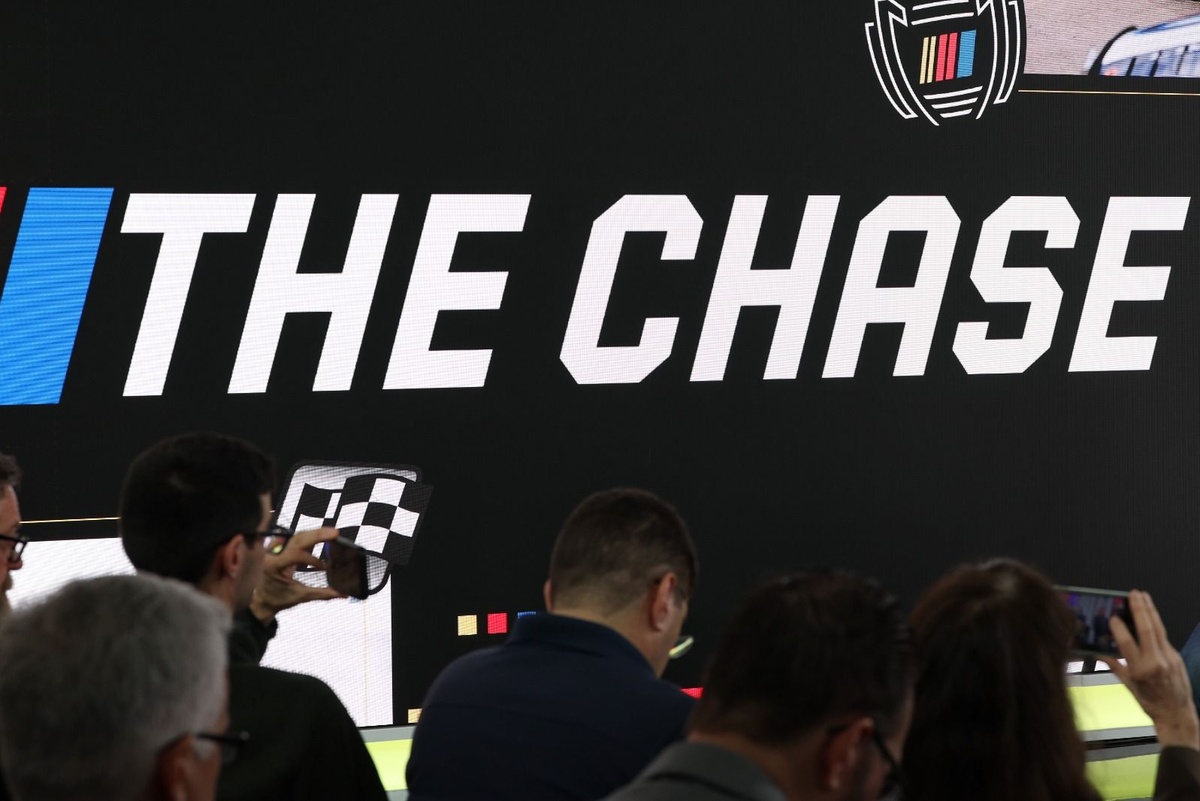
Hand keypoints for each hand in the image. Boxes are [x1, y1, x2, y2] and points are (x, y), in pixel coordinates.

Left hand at [250, 526, 345, 623]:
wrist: (264, 600)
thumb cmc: (280, 599)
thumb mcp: (301, 596)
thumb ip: (322, 594)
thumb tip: (343, 594)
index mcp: (273, 566)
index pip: (295, 554)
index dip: (312, 559)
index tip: (325, 567)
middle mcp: (272, 554)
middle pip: (297, 538)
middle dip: (317, 534)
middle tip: (335, 533)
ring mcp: (274, 549)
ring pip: (297, 535)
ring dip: (314, 534)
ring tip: (331, 534)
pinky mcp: (278, 547)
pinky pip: (294, 537)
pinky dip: (308, 537)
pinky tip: (319, 536)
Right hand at [1102, 590, 1199, 749]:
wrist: (1176, 713)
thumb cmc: (1151, 702)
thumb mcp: (1128, 686)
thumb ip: (1115, 666)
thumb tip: (1100, 654)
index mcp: (1141, 670)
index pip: (1128, 643)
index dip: (1120, 628)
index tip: (1113, 617)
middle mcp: (1156, 662)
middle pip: (1148, 629)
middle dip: (1140, 609)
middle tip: (1134, 594)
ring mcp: (1169, 658)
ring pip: (1159, 629)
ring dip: (1150, 610)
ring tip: (1143, 596)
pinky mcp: (1176, 656)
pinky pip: (1164, 637)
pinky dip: (1156, 624)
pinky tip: (1150, 616)